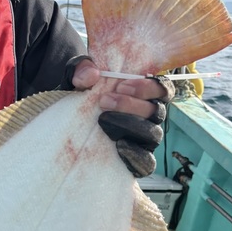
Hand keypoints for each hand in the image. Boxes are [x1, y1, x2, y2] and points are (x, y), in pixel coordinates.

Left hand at [71, 59, 173, 176]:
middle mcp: (150, 116)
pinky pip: (146, 161)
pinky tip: (118, 145)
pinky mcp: (138, 159)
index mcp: (145, 95)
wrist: (67, 120)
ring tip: (103, 119)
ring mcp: (145, 139)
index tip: (121, 85)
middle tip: (104, 101)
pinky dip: (136, 154)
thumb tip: (91, 74)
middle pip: (156, 111)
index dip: (148, 87)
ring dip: (129, 125)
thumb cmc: (82, 95)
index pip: (163, 89)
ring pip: (152, 133)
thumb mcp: (77, 78)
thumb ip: (82, 69)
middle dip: (130, 105)